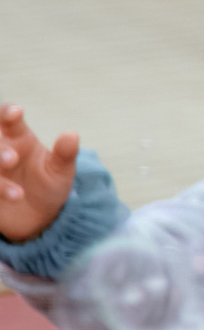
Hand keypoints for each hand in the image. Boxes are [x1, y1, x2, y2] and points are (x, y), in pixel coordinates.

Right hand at [0, 105, 77, 244]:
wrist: (39, 217)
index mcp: (17, 137)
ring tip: (19, 194)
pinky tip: (13, 199)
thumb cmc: (48, 185)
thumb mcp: (60, 171)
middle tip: (12, 159)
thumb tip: (72, 135)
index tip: (16, 113)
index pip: (6, 117)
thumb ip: (65, 154)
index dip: (7, 112)